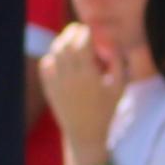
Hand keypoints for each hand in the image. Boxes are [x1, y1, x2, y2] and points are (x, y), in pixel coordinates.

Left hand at [41, 22, 124, 163]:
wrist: (85, 134)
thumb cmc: (106, 110)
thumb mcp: (119, 87)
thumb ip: (118, 63)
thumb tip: (112, 43)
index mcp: (89, 75)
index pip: (82, 44)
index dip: (85, 33)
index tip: (89, 31)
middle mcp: (71, 77)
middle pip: (66, 44)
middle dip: (72, 33)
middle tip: (77, 30)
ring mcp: (57, 83)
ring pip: (54, 53)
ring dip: (61, 42)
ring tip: (69, 41)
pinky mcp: (49, 89)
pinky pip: (45, 66)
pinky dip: (51, 57)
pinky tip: (59, 58)